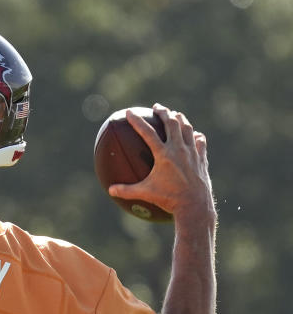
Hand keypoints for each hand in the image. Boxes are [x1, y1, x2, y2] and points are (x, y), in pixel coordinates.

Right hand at [110, 104, 213, 221]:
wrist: (194, 205)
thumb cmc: (168, 199)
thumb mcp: (145, 193)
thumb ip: (126, 190)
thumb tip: (110, 190)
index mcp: (163, 155)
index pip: (147, 132)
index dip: (137, 121)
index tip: (130, 112)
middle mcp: (178, 149)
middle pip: (172, 123)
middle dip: (164, 112)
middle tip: (157, 108)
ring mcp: (192, 152)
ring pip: (187, 128)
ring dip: (180, 119)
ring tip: (175, 115)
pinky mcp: (201, 158)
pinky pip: (200, 141)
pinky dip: (195, 135)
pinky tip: (193, 135)